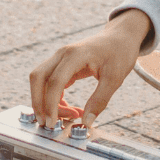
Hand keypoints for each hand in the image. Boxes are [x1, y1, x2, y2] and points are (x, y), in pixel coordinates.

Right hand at [28, 10, 150, 128]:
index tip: (53, 123)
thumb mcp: (115, 79)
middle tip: (47, 123)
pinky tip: (68, 107)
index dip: (50, 104)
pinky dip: (54, 97)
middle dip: (38, 103)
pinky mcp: (63, 64)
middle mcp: (62, 54)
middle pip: (38, 78)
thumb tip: (86, 122)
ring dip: (46, 101)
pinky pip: (50, 82)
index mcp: (75, 55)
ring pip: (41, 81)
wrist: (121, 37)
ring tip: (67, 116)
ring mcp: (60, 58)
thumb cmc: (119, 53)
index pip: (54, 81)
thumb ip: (100, 100)